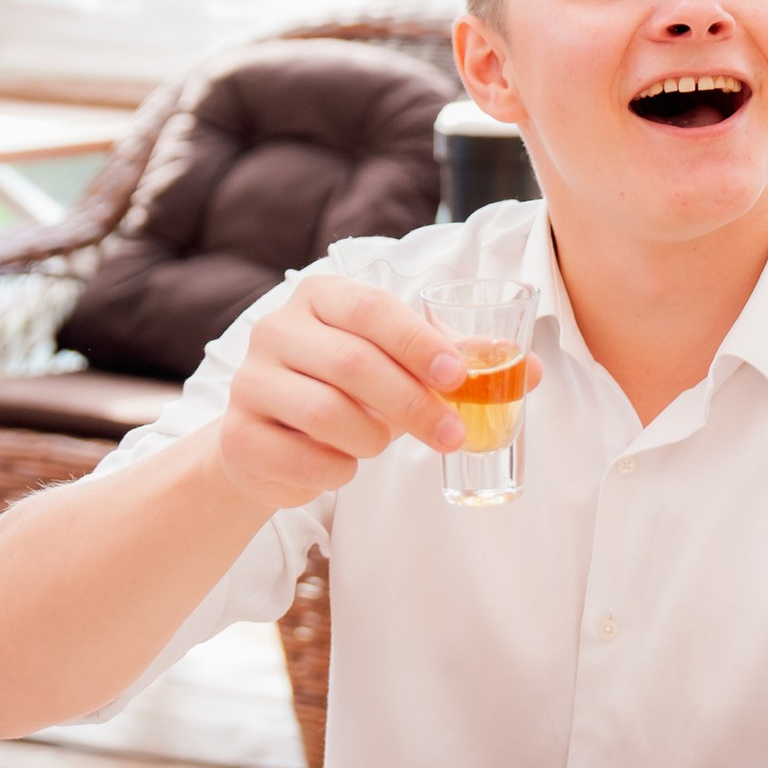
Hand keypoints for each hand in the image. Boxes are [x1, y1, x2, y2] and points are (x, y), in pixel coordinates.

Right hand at [214, 274, 468, 515]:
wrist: (270, 444)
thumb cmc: (346, 393)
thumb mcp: (397, 367)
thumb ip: (457, 363)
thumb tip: (530, 370)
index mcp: (319, 297)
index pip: (370, 309)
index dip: (417, 342)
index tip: (458, 377)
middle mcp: (276, 329)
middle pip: (352, 362)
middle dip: (412, 403)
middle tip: (451, 433)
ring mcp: (250, 381)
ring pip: (325, 412)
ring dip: (372, 438)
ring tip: (381, 444)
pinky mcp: (237, 435)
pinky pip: (302, 458)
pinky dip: (337, 470)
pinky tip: (344, 465)